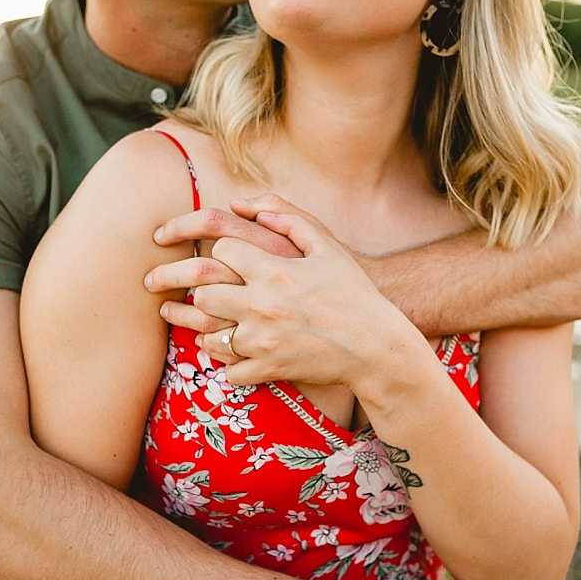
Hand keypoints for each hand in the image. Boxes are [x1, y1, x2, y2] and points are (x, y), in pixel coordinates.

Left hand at [188, 207, 420, 388]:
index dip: (227, 251)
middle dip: (207, 291)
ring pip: (209, 335)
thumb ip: (288, 219)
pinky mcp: (269, 369)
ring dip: (214, 330)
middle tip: (221, 293)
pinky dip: (232, 365)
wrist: (376, 346)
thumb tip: (246, 207)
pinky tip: (243, 355)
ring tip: (228, 325)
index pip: (222, 249)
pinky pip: (229, 372)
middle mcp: (262, 305)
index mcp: (274, 271)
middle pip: (204, 294)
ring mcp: (263, 341)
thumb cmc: (354, 293)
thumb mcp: (327, 247)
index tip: (235, 259)